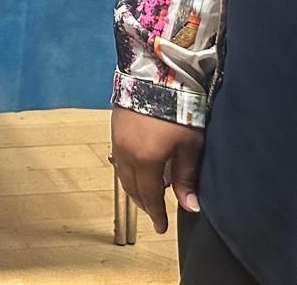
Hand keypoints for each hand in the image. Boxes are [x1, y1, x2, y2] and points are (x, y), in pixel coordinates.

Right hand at [111, 107, 203, 234]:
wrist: (154, 76)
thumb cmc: (176, 110)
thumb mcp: (189, 146)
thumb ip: (186, 177)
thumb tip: (190, 207)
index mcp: (145, 160)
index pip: (150, 196)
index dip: (156, 214)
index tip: (161, 228)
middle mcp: (126, 154)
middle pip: (132, 188)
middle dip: (144, 203)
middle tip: (155, 214)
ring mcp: (117, 141)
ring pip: (123, 175)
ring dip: (135, 188)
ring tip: (148, 194)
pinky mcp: (114, 130)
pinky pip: (118, 161)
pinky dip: (128, 172)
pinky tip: (139, 170)